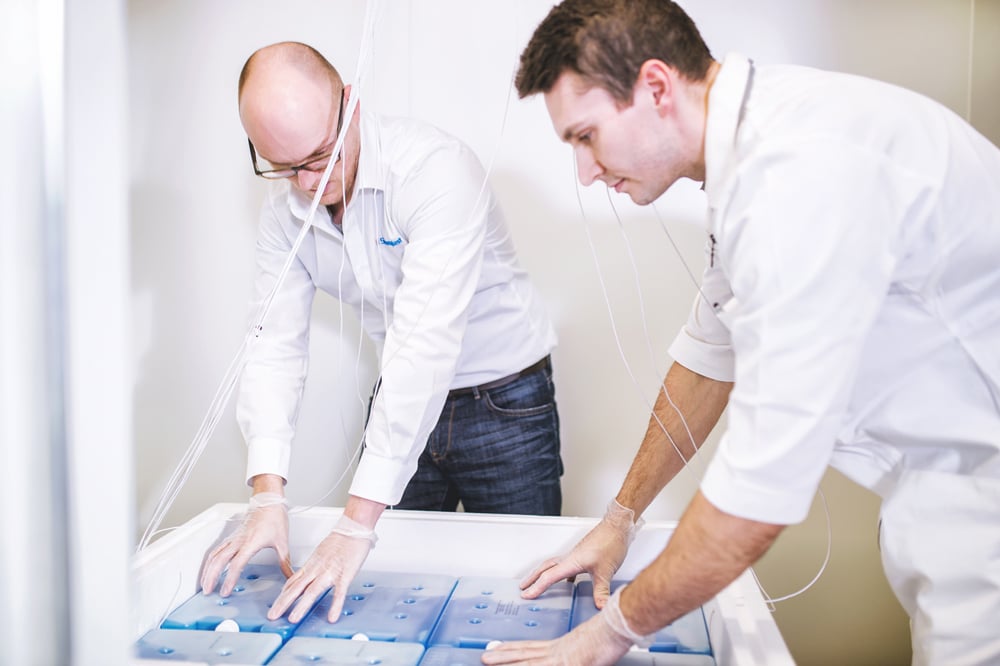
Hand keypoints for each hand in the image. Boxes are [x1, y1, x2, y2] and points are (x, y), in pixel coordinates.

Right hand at [200, 492, 292, 595]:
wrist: (269, 502)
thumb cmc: (275, 518)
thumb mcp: (283, 542)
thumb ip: (285, 562)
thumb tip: (291, 576)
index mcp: (251, 543)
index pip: (236, 564)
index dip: (229, 579)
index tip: (225, 591)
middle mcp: (239, 541)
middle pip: (219, 561)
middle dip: (211, 577)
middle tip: (208, 591)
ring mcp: (234, 538)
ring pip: (215, 555)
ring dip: (207, 570)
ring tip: (204, 584)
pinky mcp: (232, 536)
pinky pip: (217, 549)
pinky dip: (210, 561)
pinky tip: (208, 569)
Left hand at [266, 513, 376, 622]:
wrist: (353, 528)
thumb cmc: (340, 539)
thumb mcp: (320, 553)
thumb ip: (313, 567)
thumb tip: (306, 577)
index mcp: (311, 565)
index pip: (293, 582)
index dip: (282, 595)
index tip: (275, 606)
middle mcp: (317, 570)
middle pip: (297, 588)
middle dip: (283, 603)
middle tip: (273, 616)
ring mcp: (330, 573)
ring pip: (313, 591)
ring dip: (302, 605)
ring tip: (293, 618)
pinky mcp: (345, 575)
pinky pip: (339, 592)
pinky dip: (335, 605)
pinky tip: (332, 617)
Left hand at [481, 585, 650, 664]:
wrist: (617, 627)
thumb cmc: (609, 636)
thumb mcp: (588, 648)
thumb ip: (575, 656)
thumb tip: (568, 659)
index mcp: (560, 646)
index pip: (530, 648)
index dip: (512, 650)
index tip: (498, 650)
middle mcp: (556, 650)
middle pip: (524, 653)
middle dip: (502, 656)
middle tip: (485, 656)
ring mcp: (561, 657)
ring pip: (528, 661)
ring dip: (507, 662)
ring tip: (488, 661)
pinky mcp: (569, 664)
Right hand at [520, 499, 642, 608]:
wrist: (617, 527)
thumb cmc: (611, 543)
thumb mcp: (606, 571)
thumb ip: (601, 590)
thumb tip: (600, 606)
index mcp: (571, 561)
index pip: (549, 577)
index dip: (536, 587)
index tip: (526, 595)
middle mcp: (570, 557)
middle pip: (545, 568)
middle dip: (532, 578)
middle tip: (522, 587)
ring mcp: (575, 554)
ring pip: (553, 565)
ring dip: (543, 573)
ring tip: (538, 582)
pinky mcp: (582, 554)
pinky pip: (566, 565)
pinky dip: (562, 573)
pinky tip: (569, 580)